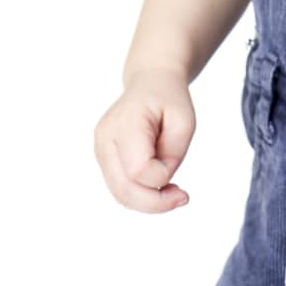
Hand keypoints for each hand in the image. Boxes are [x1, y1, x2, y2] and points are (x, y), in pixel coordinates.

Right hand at [94, 68, 195, 212]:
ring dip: (149, 202)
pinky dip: (141, 195)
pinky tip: (159, 188)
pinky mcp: (104, 159)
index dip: (163, 175)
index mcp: (125, 123)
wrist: (150, 84)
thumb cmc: (169, 100)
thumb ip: (173, 153)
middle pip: (124, 188)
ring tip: (173, 193)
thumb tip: (158, 182)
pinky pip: (120, 188)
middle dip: (156, 202)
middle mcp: (105, 139)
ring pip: (120, 194)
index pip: (139, 169)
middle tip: (183, 197)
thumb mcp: (184, 120)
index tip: (177, 160)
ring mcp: (100, 150)